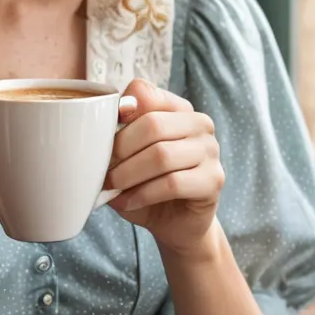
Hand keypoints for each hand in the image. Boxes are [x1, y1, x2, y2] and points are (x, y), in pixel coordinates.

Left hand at [106, 79, 223, 255]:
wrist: (176, 222)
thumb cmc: (148, 183)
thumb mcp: (129, 156)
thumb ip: (119, 135)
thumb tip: (101, 125)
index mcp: (177, 107)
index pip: (144, 92)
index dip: (117, 111)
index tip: (100, 134)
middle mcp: (199, 123)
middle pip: (152, 124)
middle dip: (120, 149)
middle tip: (102, 170)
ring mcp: (210, 150)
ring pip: (162, 155)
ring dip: (128, 174)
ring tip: (111, 187)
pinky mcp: (213, 180)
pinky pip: (172, 183)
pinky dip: (142, 194)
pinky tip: (127, 201)